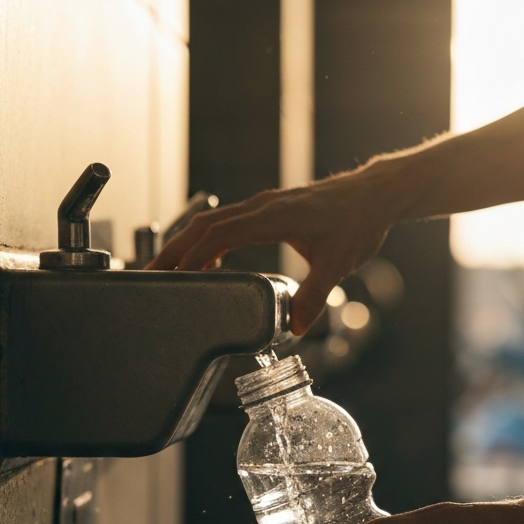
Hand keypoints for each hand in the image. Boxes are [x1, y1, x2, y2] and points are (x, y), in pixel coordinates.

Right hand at [147, 167, 397, 334]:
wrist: (374, 196)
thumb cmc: (358, 222)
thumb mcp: (337, 265)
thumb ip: (314, 297)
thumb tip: (295, 327)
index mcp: (272, 217)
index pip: (218, 234)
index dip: (191, 256)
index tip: (171, 278)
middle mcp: (263, 207)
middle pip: (204, 226)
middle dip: (174, 251)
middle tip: (149, 276)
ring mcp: (265, 206)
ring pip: (214, 222)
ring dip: (188, 244)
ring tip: (168, 270)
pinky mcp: (271, 210)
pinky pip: (230, 223)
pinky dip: (211, 241)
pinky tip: (208, 261)